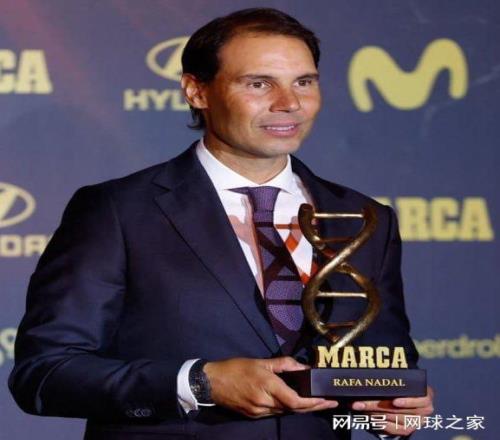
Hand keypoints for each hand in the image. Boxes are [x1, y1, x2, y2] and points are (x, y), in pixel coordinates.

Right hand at [204, 357, 338, 417]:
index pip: (295, 400)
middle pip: (294, 409)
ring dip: (301, 408)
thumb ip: (283, 364)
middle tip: (328, 403)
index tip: (326, 400)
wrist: (212, 382)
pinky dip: (287, 409)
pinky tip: (295, 404)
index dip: (312, 402)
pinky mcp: (254, 416)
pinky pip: (275, 413)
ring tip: (316, 402)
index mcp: (267, 385)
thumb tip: (302, 366)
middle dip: (313, 406)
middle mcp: (264, 402)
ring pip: (285, 412)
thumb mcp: (260, 362)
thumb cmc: (235, 368)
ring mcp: (259, 412)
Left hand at [351, 386, 433, 435]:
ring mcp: (416, 422)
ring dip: (374, 413)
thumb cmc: (402, 384)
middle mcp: (424, 411)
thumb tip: (372, 378)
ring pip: (392, 419)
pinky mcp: (407, 430)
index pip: (421, 400)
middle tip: (360, 402)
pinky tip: (368, 416)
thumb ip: (394, 380)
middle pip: (399, 410)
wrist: (407, 397)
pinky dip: (379, 422)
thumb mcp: (402, 380)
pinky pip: (392, 428)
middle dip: (376, 405)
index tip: (395, 402)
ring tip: (360, 407)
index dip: (408, 402)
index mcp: (426, 396)